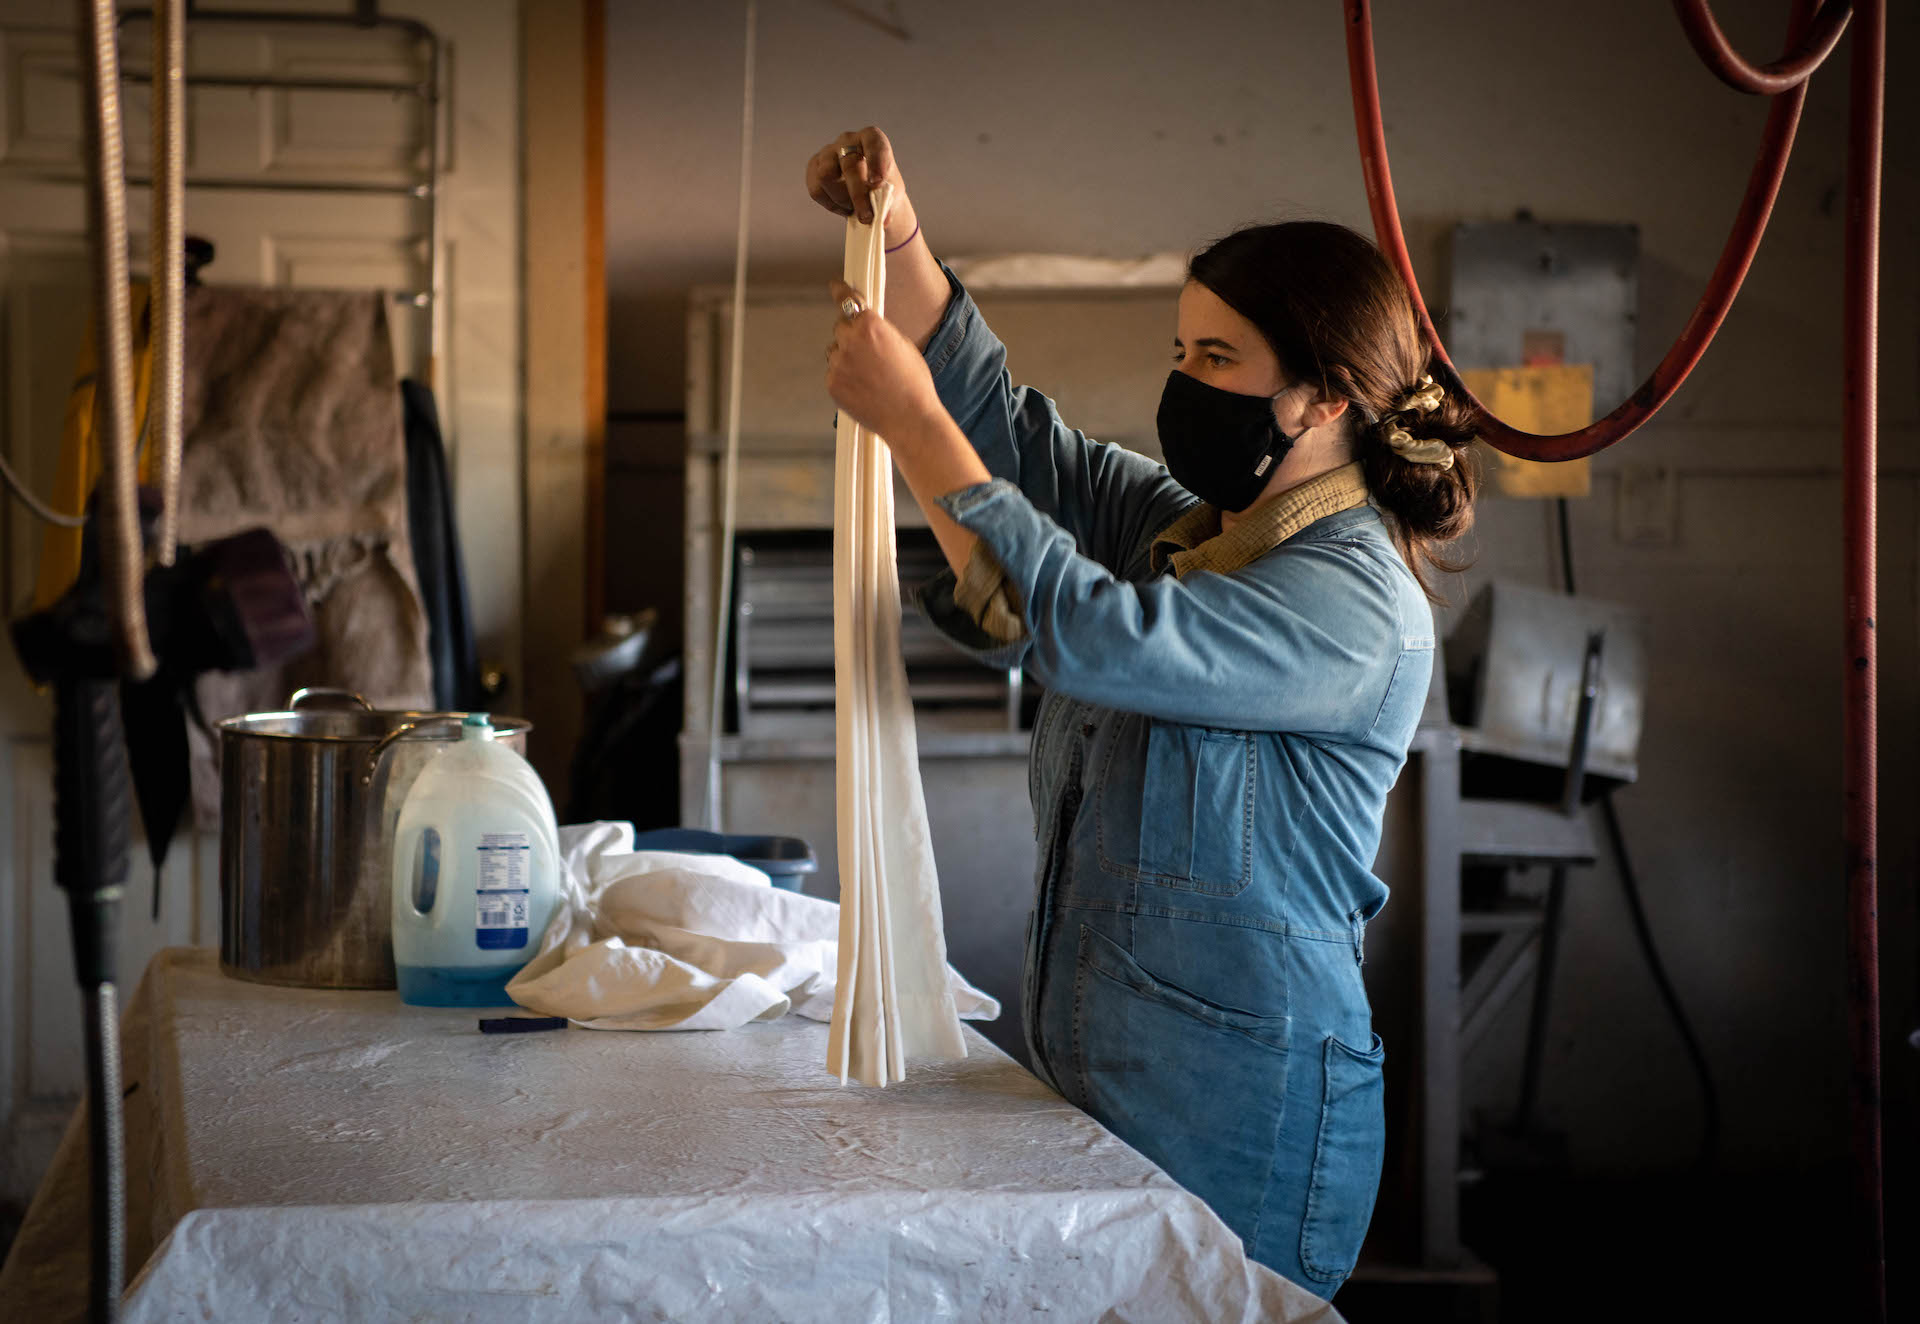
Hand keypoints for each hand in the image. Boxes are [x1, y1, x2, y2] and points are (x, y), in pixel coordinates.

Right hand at [805, 126, 916, 248]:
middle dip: (858, 195)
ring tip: (854, 207)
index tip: (877, 183)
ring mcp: (828, 152)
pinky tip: (843, 206)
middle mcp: (848, 140)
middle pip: (848, 164)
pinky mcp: (814, 167)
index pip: (873, 141)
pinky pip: (816, 188)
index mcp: (871, 138)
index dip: (875, 160)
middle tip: (867, 217)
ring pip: (826, 175)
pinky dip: (831, 204)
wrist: (867, 195)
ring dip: (842, 198)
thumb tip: (882, 219)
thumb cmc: (882, 189)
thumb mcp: (891, 194)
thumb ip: (887, 202)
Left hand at [825, 277, 942, 445]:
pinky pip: (834, 372)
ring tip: (869, 376)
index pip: (847, 300)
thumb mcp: (902, 344)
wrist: (909, 418)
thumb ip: (879, 330)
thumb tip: (864, 324)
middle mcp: (850, 340)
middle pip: (840, 327)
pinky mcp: (832, 383)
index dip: (839, 290)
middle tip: (868, 352)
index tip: (834, 285)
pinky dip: (844, 377)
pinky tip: (862, 388)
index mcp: (870, 324)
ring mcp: (838, 363)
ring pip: (835, 351)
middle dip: (850, 334)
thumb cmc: (913, 382)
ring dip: (846, 357)